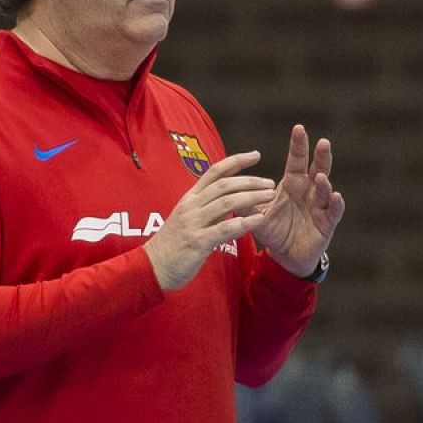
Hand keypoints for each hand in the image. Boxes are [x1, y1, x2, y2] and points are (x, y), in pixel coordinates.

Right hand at [144, 151, 273, 290]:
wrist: (152, 267)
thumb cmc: (174, 244)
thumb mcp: (190, 219)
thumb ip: (210, 208)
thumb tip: (232, 199)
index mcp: (190, 198)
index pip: (214, 172)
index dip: (236, 161)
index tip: (255, 155)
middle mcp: (191, 206)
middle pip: (224, 185)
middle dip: (250, 181)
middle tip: (270, 182)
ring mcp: (193, 223)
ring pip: (227, 203)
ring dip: (252, 197)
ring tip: (270, 196)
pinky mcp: (197, 241)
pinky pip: (224, 229)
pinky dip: (245, 222)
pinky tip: (260, 220)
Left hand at [253, 125, 345, 276]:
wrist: (285, 256)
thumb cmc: (274, 230)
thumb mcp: (257, 213)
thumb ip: (245, 200)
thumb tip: (225, 186)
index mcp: (294, 184)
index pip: (297, 160)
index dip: (298, 145)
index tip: (299, 128)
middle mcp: (309, 191)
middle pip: (318, 168)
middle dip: (321, 156)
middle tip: (323, 142)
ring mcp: (320, 206)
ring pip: (325, 190)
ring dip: (324, 182)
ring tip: (320, 176)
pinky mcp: (327, 223)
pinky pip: (334, 212)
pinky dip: (336, 204)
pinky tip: (336, 196)